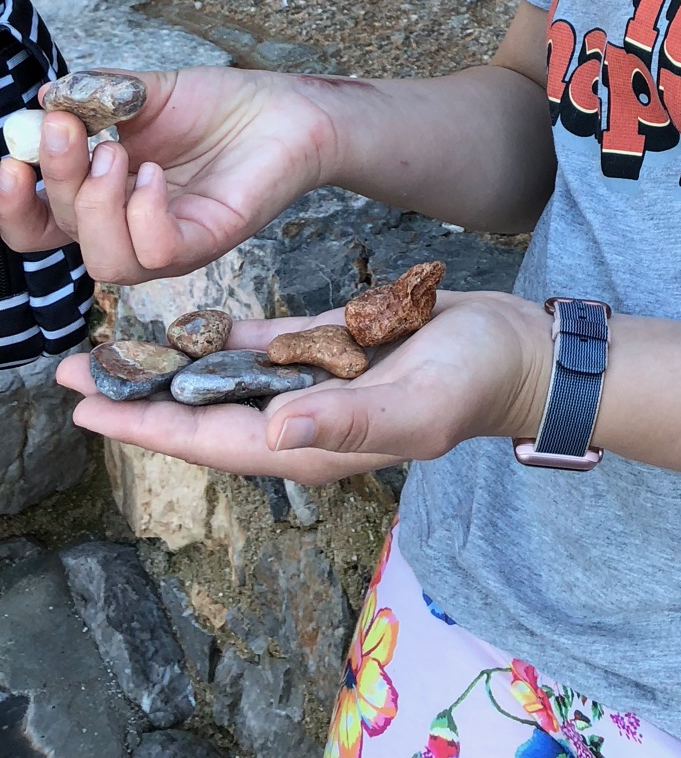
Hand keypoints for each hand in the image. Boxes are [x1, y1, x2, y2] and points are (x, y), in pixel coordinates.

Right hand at [0, 65, 339, 283]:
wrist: (286, 108)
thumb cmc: (219, 106)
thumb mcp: (146, 94)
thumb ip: (98, 96)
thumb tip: (45, 99)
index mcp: (101, 196)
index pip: (35, 223)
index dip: (10, 206)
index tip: (8, 162)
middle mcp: (126, 227)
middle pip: (61, 232)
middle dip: (54, 177)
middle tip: (69, 128)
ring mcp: (167, 240)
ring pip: (104, 260)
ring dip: (96, 203)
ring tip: (118, 152)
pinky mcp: (206, 240)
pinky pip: (158, 252)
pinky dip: (144, 213)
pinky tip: (155, 173)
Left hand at [55, 291, 553, 484]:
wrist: (522, 351)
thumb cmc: (478, 383)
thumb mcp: (418, 405)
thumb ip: (349, 423)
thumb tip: (272, 434)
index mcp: (312, 445)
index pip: (211, 439)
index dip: (147, 424)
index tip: (87, 405)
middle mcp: (300, 419)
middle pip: (202, 410)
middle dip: (138, 394)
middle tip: (71, 370)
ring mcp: (313, 382)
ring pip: (223, 376)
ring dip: (167, 364)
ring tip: (110, 346)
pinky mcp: (330, 346)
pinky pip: (261, 344)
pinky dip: (219, 335)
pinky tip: (184, 323)